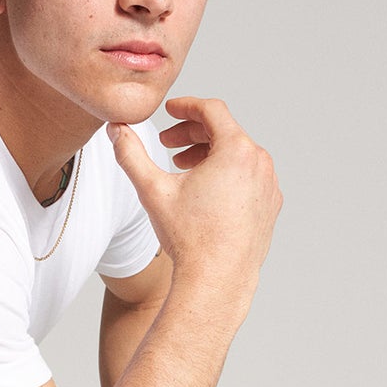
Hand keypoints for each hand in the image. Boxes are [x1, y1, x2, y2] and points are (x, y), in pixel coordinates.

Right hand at [107, 96, 281, 295]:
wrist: (217, 280)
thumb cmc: (190, 238)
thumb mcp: (153, 190)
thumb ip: (131, 154)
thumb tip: (116, 130)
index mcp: (236, 150)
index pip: (212, 110)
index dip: (186, 106)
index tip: (170, 111)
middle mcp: (260, 163)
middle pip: (225, 132)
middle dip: (193, 134)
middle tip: (168, 144)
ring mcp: (269, 185)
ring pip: (238, 155)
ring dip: (209, 155)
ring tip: (183, 169)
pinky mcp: (271, 206)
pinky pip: (249, 177)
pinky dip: (227, 175)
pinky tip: (205, 192)